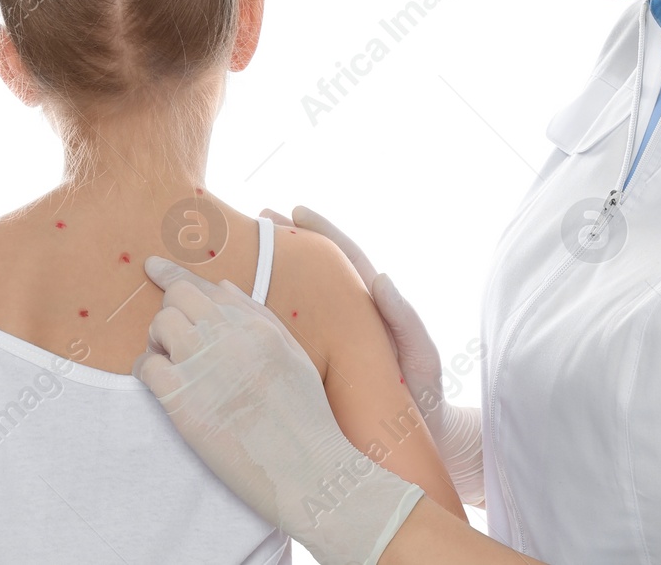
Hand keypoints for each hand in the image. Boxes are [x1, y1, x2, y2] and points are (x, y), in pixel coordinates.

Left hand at [132, 255, 424, 564]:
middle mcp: (230, 336)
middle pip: (178, 298)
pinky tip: (162, 386)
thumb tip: (222, 287)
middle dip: (170, 311)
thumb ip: (258, 318)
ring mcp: (205, 365)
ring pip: (160, 326)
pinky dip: (148, 370)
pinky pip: (147, 366)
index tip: (153, 267)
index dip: (173, 273)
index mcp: (258, 324)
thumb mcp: (293, 356)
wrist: (308, 469)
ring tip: (174, 364)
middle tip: (175, 339)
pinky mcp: (183, 400)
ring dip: (159, 341)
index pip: (207, 284)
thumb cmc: (306, 419)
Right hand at [261, 206, 484, 507]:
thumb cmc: (425, 399)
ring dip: (267, 277)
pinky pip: (285, 341)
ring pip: (293, 303)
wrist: (418, 448)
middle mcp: (344, 322)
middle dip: (283, 245)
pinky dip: (262, 322)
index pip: (344, 259)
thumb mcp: (421, 357)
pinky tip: (235, 314)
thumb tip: (382, 278)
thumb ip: (404, 319)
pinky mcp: (312, 371)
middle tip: (251, 223)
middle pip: (311, 273)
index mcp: (370, 310)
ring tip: (235, 255)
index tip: (295, 211)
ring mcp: (327, 345)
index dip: (321, 233)